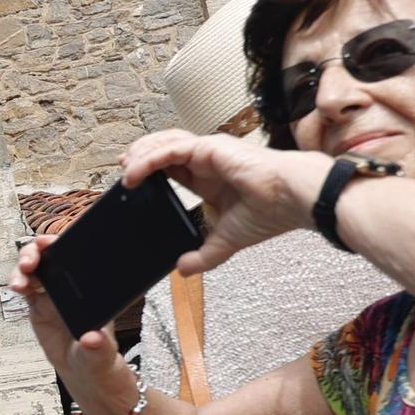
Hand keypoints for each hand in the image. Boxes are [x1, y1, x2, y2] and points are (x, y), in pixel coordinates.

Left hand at [118, 130, 327, 274]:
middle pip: (164, 149)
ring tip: (123, 170)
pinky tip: (133, 173)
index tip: (128, 181)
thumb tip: (182, 270)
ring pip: (164, 143)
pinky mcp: (211, 148)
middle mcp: (207, 160)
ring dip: (140, 154)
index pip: (171, 167)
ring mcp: (209, 151)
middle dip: (139, 156)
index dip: (149, 170)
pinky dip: (149, 159)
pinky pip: (171, 150)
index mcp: (210, 177)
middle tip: (120, 170)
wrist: (294, 200)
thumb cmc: (271, 213)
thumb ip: (204, 256)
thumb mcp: (227, 241)